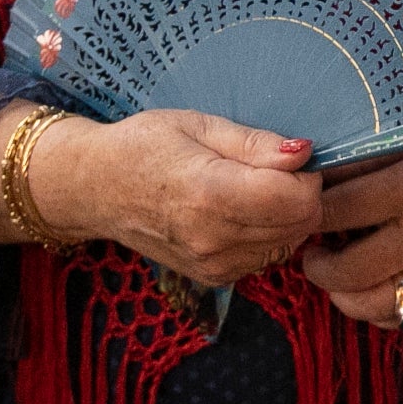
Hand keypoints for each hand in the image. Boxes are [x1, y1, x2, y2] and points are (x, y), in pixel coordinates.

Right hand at [29, 110, 321, 287]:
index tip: (289, 159)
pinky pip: (267, 257)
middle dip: (303, 195)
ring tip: (253, 190)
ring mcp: (213, 265)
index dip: (307, 176)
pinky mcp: (213, 278)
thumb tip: (305, 153)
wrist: (95, 188)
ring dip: (288, 217)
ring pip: (290, 244)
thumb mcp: (199, 125)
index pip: (297, 200)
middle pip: (301, 225)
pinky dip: (269, 235)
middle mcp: (213, 239)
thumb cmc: (145, 145)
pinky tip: (242, 213)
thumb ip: (255, 143)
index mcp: (210, 194)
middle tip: (275, 171)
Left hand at [299, 120, 402, 328]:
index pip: (340, 209)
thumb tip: (321, 171)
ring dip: (339, 292)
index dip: (310, 208)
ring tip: (332, 271)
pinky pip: (400, 317)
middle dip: (315, 261)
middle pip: (347, 268)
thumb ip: (372, 158)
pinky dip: (374, 310)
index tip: (301, 202)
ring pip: (369, 304)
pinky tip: (367, 287)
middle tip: (308, 243)